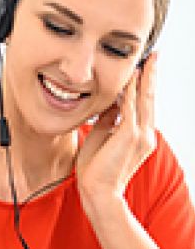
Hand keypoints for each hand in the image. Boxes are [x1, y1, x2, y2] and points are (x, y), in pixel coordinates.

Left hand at [76, 52, 157, 207]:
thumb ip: (108, 120)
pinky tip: (130, 77)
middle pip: (149, 98)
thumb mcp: (101, 137)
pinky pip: (131, 107)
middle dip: (150, 76)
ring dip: (144, 78)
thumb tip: (111, 103)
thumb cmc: (95, 170)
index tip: (142, 69)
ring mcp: (141, 136)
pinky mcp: (130, 136)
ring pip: (144, 100)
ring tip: (146, 60)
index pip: (143, 105)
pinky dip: (130, 91)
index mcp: (139, 136)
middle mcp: (145, 134)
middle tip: (152, 56)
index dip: (143, 86)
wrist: (97, 192)